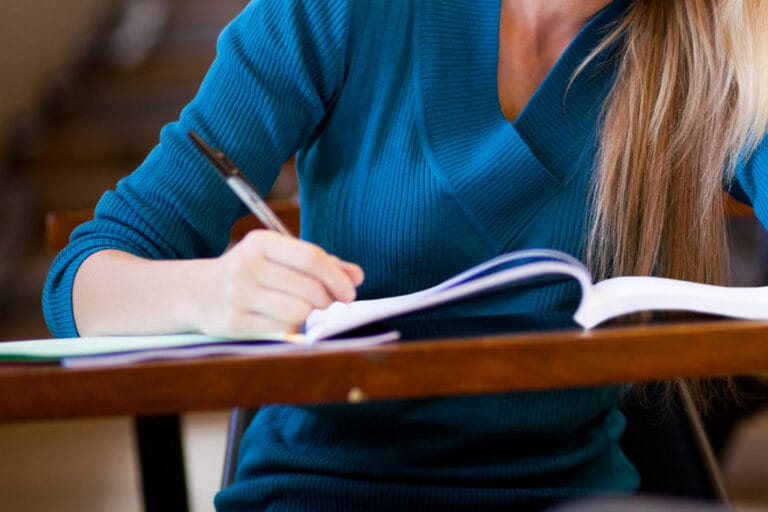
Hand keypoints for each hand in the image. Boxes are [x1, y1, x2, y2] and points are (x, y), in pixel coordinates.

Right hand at [192, 230, 363, 335]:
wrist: (196, 292)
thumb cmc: (250, 272)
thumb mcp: (280, 257)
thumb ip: (321, 263)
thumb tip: (357, 276)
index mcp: (261, 242)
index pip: (310, 257)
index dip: (337, 277)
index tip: (350, 291)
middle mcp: (247, 265)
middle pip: (308, 289)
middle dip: (327, 300)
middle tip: (329, 303)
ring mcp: (238, 295)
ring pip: (298, 312)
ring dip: (308, 315)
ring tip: (300, 309)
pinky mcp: (233, 322)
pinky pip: (281, 329)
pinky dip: (290, 327)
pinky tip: (282, 319)